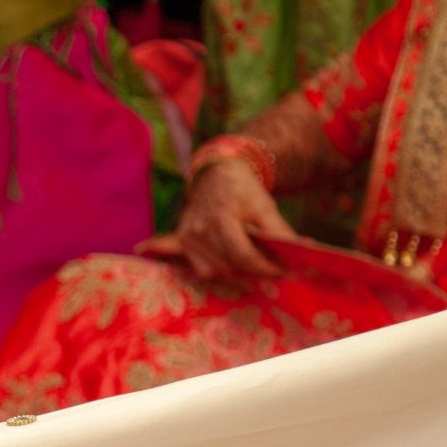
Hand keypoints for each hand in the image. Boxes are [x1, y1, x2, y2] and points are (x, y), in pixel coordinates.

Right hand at [137, 159, 297, 279]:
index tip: (285, 272)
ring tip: (251, 269)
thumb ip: (279, 232)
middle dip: (253, 272)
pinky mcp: (181, 239)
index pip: (243, 256)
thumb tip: (302, 252)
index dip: (265, 268)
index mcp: (222, 220)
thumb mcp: (265, 207)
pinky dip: (180, 262)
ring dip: (232, 273)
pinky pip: (184, 260)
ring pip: (211, 270)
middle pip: (228, 266)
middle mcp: (199, 230)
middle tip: (274, 271)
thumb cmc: (244, 190)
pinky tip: (144, 250)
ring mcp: (187, 236)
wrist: (218, 173)